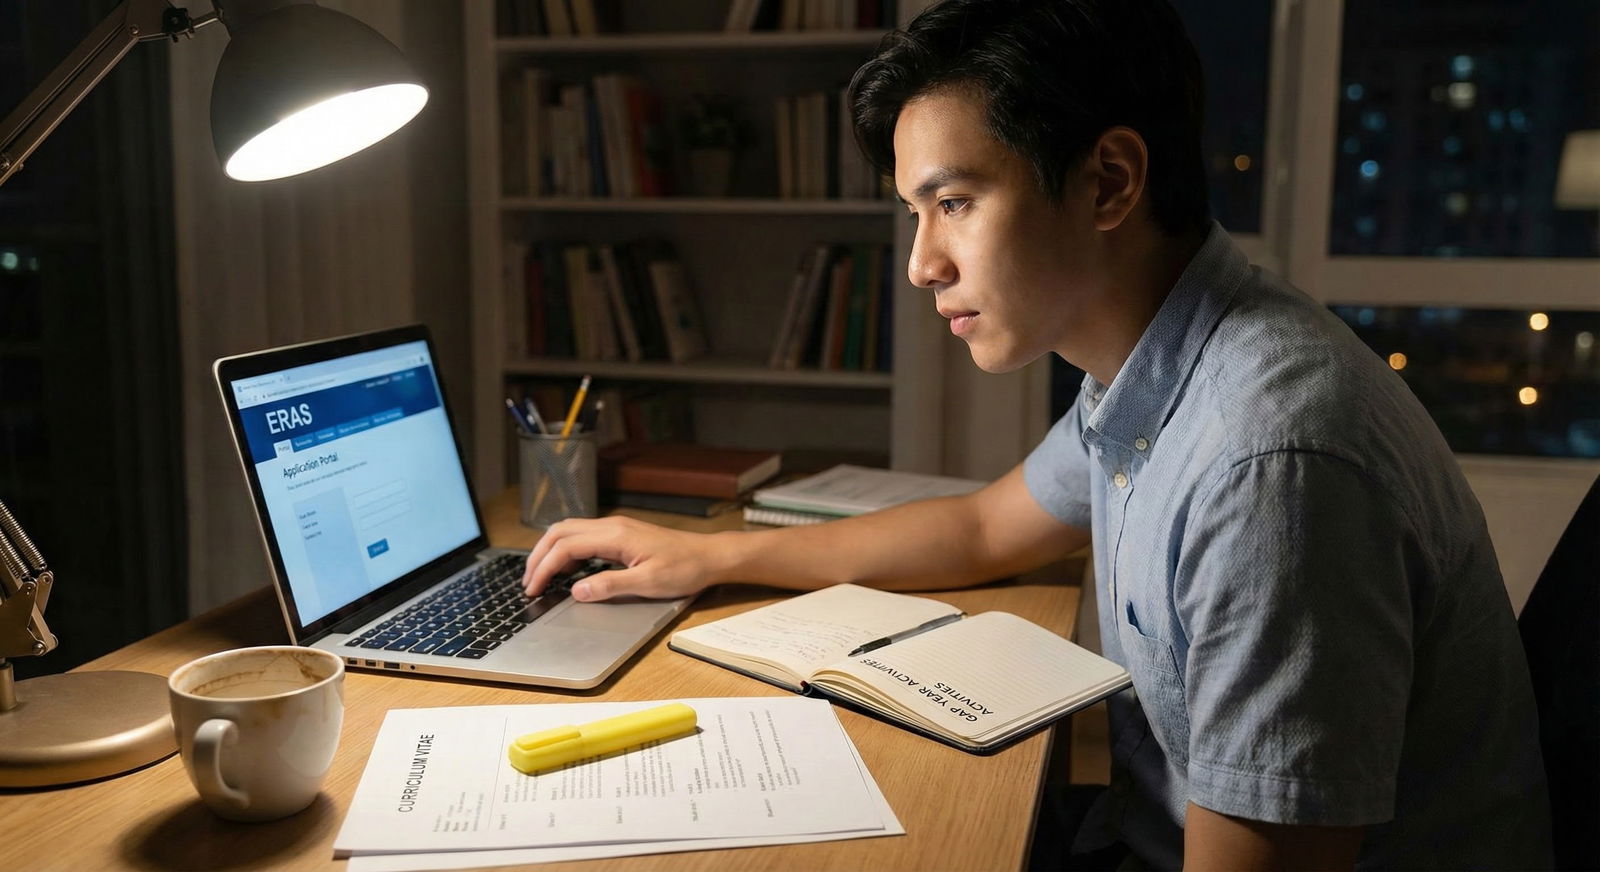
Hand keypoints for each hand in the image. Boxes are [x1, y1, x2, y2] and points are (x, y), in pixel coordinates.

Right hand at [521, 516, 719, 601]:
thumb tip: (577, 591)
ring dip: (550, 551)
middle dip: (538, 556)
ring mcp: (616, 529)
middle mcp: (611, 526)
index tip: (532, 589)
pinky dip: (566, 550)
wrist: (709, 556)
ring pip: (569, 531)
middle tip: (527, 582)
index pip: (565, 546)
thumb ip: (611, 585)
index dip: (543, 568)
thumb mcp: (649, 583)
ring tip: (539, 576)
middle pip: (560, 532)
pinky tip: (566, 570)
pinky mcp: (621, 535)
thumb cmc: (685, 568)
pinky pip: (583, 537)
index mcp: (614, 535)